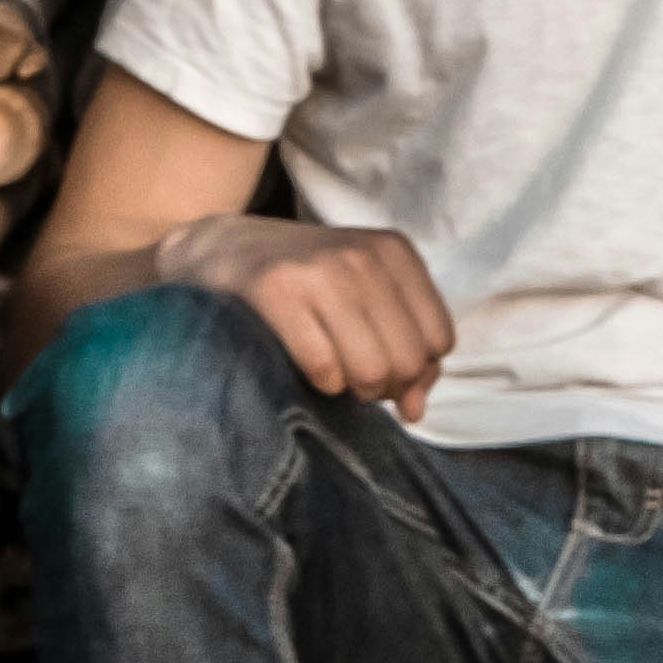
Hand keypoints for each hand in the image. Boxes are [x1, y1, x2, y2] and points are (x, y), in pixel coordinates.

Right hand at [153, 214, 454, 417]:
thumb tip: (415, 411)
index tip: (379, 360)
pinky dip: (318, 382)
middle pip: (407, 360)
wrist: (222, 250)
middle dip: (383, 384)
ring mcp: (320, 271)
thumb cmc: (306, 286)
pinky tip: (302, 362)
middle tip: (351, 371)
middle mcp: (363, 255)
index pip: (439, 340)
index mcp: (395, 252)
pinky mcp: (276, 292)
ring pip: (371, 369)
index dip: (414, 369)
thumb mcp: (366, 300)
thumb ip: (406, 353)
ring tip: (330, 369)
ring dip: (351, 387)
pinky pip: (323, 369)